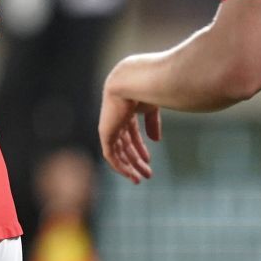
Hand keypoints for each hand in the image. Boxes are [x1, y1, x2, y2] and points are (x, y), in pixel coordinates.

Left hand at [98, 61, 159, 184]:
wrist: (132, 81)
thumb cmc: (145, 88)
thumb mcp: (152, 108)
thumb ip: (153, 123)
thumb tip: (155, 140)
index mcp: (126, 112)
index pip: (130, 134)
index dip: (140, 148)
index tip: (149, 161)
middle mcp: (115, 119)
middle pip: (124, 145)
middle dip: (136, 161)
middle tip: (147, 175)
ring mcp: (109, 126)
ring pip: (117, 152)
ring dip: (128, 167)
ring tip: (139, 179)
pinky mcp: (105, 132)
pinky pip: (110, 155)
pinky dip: (119, 166)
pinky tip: (129, 174)